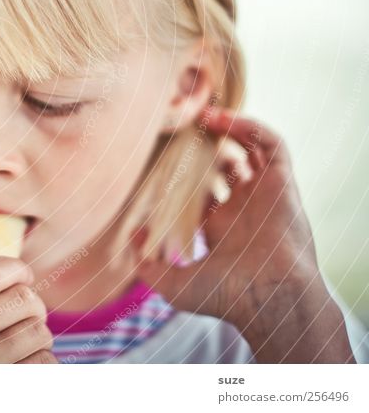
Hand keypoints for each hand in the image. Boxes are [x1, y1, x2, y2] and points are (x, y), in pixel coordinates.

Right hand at [0, 233, 56, 362]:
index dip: (16, 268)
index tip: (21, 276)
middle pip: (23, 298)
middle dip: (30, 301)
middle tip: (22, 310)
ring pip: (39, 330)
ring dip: (37, 332)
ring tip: (21, 338)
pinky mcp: (2, 392)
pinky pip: (45, 363)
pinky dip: (42, 360)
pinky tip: (24, 362)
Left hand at [135, 106, 354, 361]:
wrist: (270, 299)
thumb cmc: (227, 297)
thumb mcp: (176, 285)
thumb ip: (148, 266)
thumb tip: (130, 239)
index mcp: (221, 227)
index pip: (201, 190)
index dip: (181, 171)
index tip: (157, 155)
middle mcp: (244, 207)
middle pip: (225, 163)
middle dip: (204, 144)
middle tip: (180, 127)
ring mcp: (263, 193)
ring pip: (249, 149)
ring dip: (227, 128)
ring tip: (200, 114)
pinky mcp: (282, 182)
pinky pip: (271, 144)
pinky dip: (249, 126)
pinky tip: (221, 119)